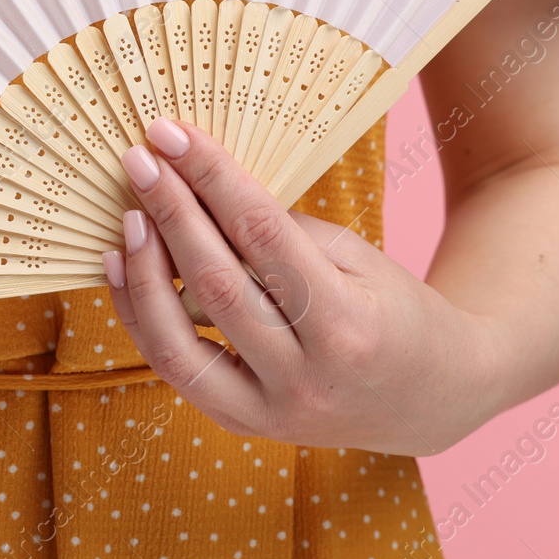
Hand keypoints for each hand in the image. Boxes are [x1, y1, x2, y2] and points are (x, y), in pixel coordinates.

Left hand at [104, 119, 501, 455]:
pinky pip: (175, 370)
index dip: (211, 179)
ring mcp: (272, 412)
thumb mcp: (358, 258)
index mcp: (348, 325)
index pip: (263, 236)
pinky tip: (125, 266)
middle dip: (170, 214)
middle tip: (139, 161)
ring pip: (178, 342)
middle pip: (217, 285)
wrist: (433, 400)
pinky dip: (141, 317)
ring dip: (143, 272)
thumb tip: (201, 192)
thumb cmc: (397, 312)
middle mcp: (307, 378)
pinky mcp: (244, 424)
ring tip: (128, 216)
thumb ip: (282, 233)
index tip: (172, 135)